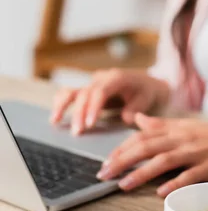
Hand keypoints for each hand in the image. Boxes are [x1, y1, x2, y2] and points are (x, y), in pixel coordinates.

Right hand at [50, 69, 169, 134]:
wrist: (148, 82)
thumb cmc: (147, 91)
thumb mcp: (147, 97)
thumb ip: (136, 108)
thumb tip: (126, 118)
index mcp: (116, 78)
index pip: (100, 91)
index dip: (93, 107)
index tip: (90, 123)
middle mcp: (101, 79)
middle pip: (84, 93)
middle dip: (79, 113)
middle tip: (78, 132)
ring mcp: (93, 84)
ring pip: (73, 90)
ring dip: (63, 106)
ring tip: (55, 121)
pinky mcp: (88, 91)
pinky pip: (71, 93)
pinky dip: (61, 103)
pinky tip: (56, 116)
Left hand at [97, 114, 207, 196]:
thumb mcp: (187, 125)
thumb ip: (161, 124)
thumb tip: (138, 120)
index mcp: (176, 129)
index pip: (142, 136)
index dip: (122, 148)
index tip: (106, 161)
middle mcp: (183, 139)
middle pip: (147, 147)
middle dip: (122, 160)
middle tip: (103, 174)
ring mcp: (196, 153)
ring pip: (163, 161)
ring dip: (141, 173)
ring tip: (123, 184)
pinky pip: (190, 176)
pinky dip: (174, 184)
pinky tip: (160, 193)